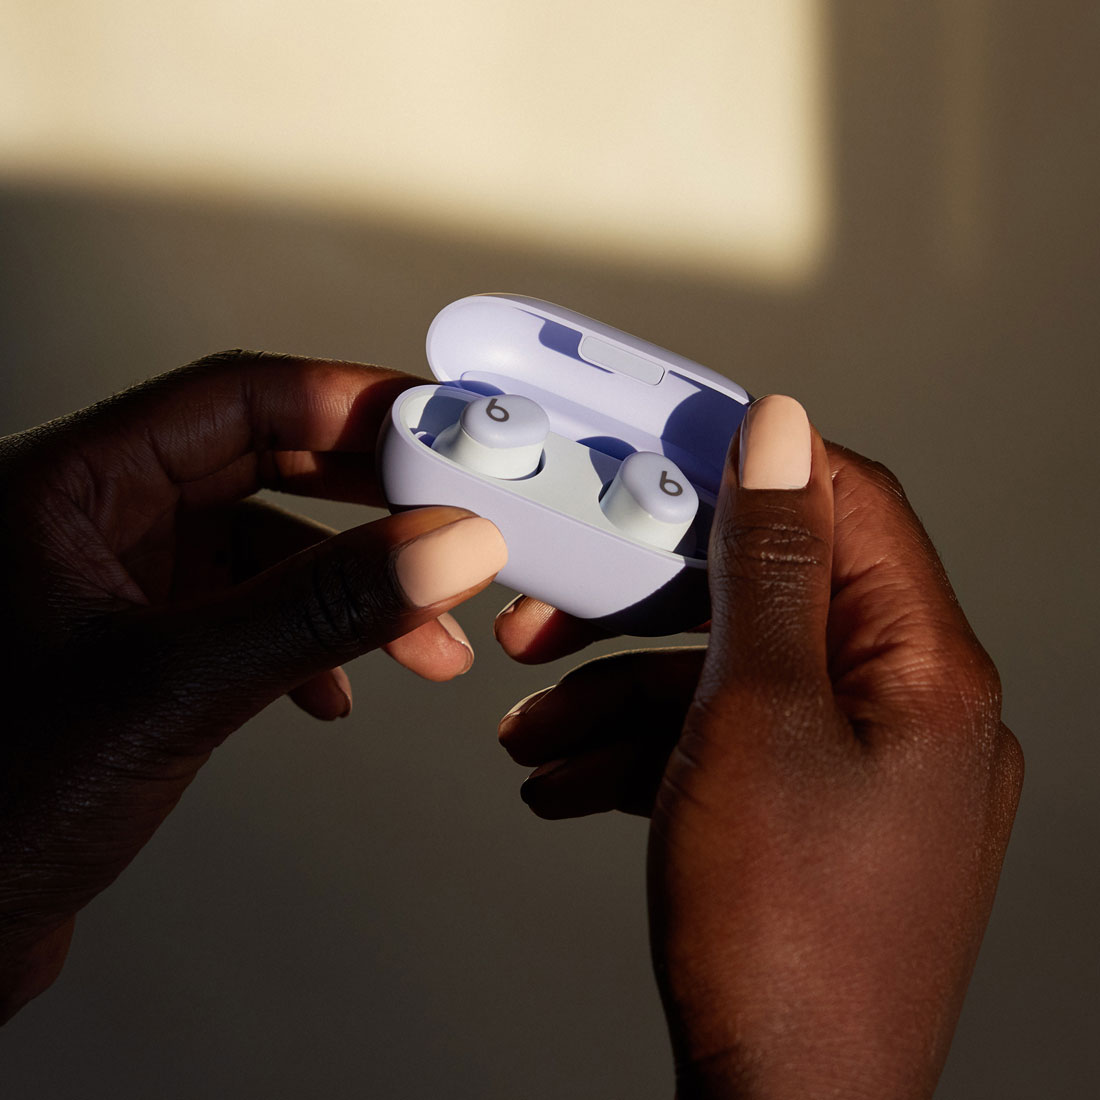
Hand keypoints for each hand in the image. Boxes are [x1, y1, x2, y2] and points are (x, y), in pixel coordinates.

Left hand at [0, 351, 506, 1021]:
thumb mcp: (172, 687)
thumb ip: (317, 611)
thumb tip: (435, 550)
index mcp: (67, 487)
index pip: (234, 398)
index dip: (346, 402)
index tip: (431, 425)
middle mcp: (94, 523)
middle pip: (263, 462)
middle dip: (365, 497)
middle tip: (446, 509)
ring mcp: (120, 588)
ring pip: (267, 547)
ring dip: (351, 587)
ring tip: (421, 634)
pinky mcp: (144, 649)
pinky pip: (252, 612)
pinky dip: (310, 642)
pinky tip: (333, 689)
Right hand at [497, 396, 1021, 1097]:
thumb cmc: (782, 938)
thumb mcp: (754, 716)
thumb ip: (766, 565)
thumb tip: (782, 431)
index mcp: (926, 670)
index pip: (848, 508)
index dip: (749, 469)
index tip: (656, 461)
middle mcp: (909, 712)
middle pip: (768, 598)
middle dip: (646, 609)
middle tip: (552, 616)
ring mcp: (862, 771)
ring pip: (729, 680)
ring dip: (620, 695)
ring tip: (534, 732)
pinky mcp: (813, 819)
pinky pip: (726, 747)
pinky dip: (645, 751)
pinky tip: (568, 781)